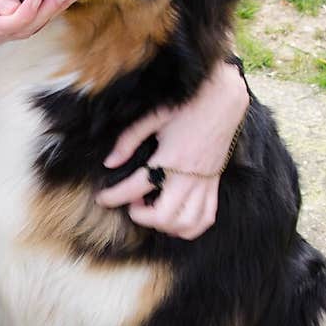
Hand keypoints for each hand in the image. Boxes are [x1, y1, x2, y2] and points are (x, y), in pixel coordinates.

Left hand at [95, 60, 248, 238]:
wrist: (224, 98)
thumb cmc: (187, 105)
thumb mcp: (153, 117)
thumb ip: (129, 140)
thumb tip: (109, 163)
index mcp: (170, 157)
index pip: (136, 187)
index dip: (113, 197)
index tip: (102, 198)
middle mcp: (189, 175)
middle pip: (163, 216)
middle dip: (141, 216)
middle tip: (133, 202)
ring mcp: (205, 183)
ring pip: (186, 224)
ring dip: (164, 225)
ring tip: (154, 209)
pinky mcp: (214, 185)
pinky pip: (206, 219)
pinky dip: (189, 227)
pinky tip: (175, 219)